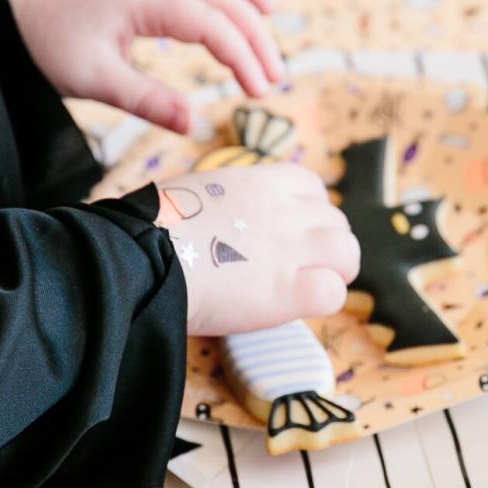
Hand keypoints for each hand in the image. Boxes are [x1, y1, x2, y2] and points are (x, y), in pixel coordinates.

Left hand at [7, 0, 282, 132]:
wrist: (15, 19)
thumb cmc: (50, 47)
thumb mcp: (95, 81)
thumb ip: (147, 101)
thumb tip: (194, 125)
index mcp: (145, 0)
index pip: (212, 23)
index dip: (242, 56)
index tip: (258, 91)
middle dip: (254, 38)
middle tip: (270, 82)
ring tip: (272, 22)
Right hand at [154, 164, 359, 335]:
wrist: (140, 255)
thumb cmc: (150, 228)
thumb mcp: (194, 193)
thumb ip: (226, 201)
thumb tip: (224, 219)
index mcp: (260, 181)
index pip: (312, 187)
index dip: (310, 213)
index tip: (293, 233)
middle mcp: (284, 210)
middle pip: (336, 222)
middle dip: (325, 245)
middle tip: (302, 268)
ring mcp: (291, 250)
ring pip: (347, 254)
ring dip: (334, 272)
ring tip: (308, 288)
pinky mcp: (288, 291)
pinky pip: (333, 293)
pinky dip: (321, 301)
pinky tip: (296, 306)